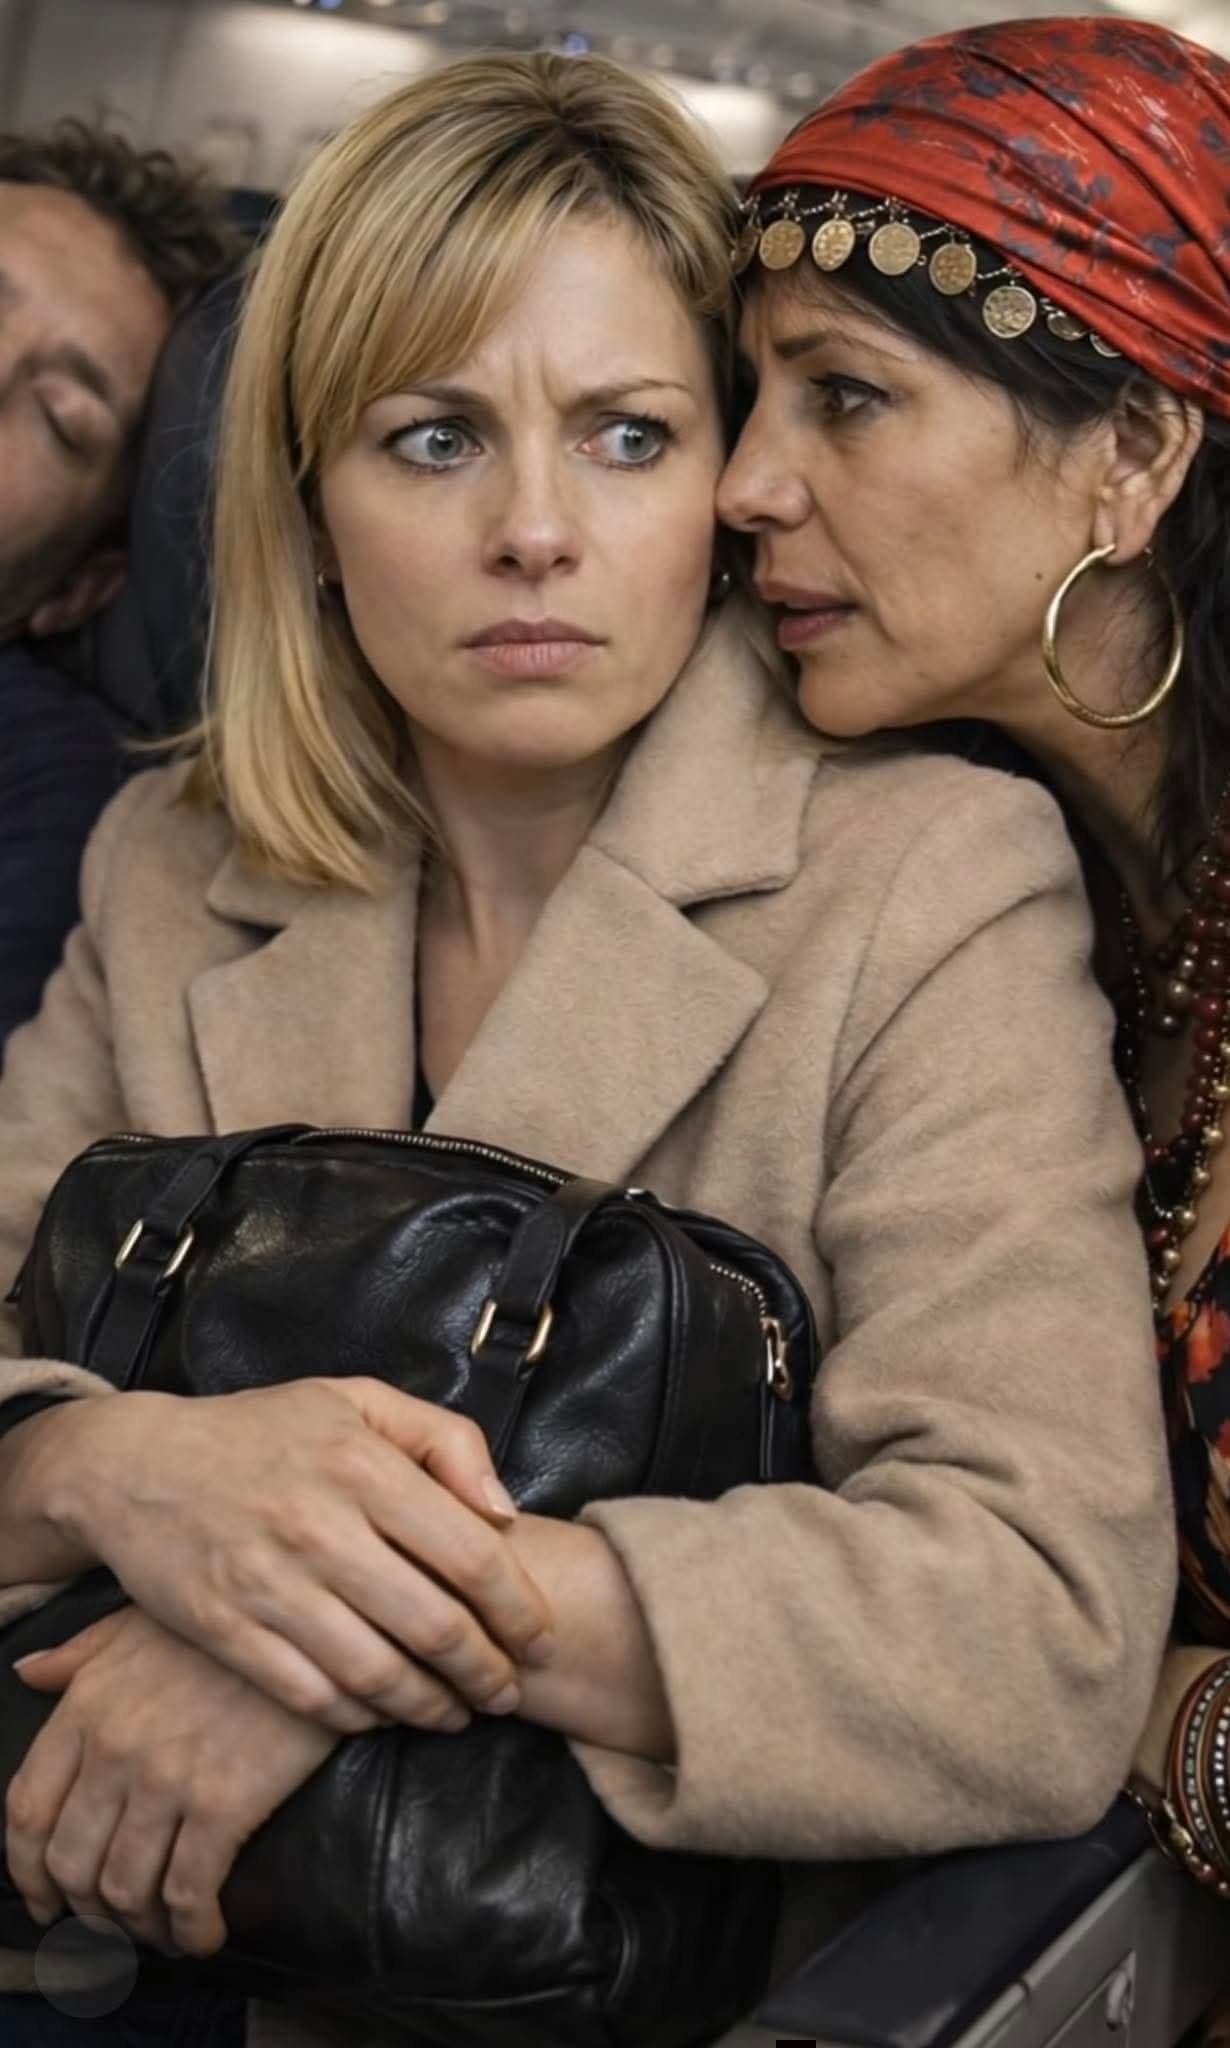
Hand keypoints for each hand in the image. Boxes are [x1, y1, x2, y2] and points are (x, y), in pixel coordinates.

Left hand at [6, 1608, 339, 1956]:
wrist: (310, 1619)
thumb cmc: (226, 1622)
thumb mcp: (139, 1620)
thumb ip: (79, 1653)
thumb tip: (29, 1671)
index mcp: (86, 1705)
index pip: (28, 1810)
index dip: (29, 1871)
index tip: (47, 1901)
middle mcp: (114, 1747)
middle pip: (72, 1863)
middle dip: (89, 1911)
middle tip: (117, 1926)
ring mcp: (166, 1778)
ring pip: (125, 1889)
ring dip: (141, 1927)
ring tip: (164, 1931)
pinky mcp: (224, 1803)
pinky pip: (188, 1892)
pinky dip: (190, 1929)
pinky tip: (205, 1934)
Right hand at [45, 1379, 554, 1734]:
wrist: (135, 1464)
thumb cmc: (264, 1431)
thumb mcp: (359, 1399)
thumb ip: (444, 1439)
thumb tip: (504, 1511)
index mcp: (362, 1464)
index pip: (472, 1554)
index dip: (519, 1609)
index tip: (538, 1638)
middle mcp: (319, 1526)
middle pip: (434, 1625)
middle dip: (487, 1672)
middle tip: (507, 1691)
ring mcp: (268, 1584)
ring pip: (377, 1673)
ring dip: (432, 1707)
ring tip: (458, 1713)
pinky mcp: (224, 1631)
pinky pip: (311, 1696)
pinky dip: (360, 1717)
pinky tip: (386, 1715)